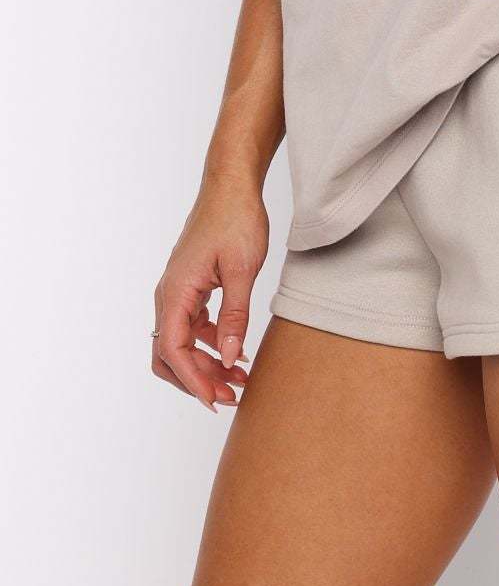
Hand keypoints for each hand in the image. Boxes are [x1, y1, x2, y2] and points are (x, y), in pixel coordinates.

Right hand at [151, 172, 267, 411]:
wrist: (232, 186)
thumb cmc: (236, 219)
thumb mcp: (242, 270)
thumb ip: (234, 317)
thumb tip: (229, 358)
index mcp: (175, 292)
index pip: (173, 350)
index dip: (193, 380)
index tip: (216, 399)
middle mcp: (169, 294)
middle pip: (169, 354)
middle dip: (197, 379)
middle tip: (230, 396)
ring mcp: (178, 291)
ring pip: (181, 343)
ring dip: (206, 364)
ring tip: (240, 379)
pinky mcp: (192, 287)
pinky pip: (192, 326)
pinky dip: (211, 344)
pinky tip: (237, 352)